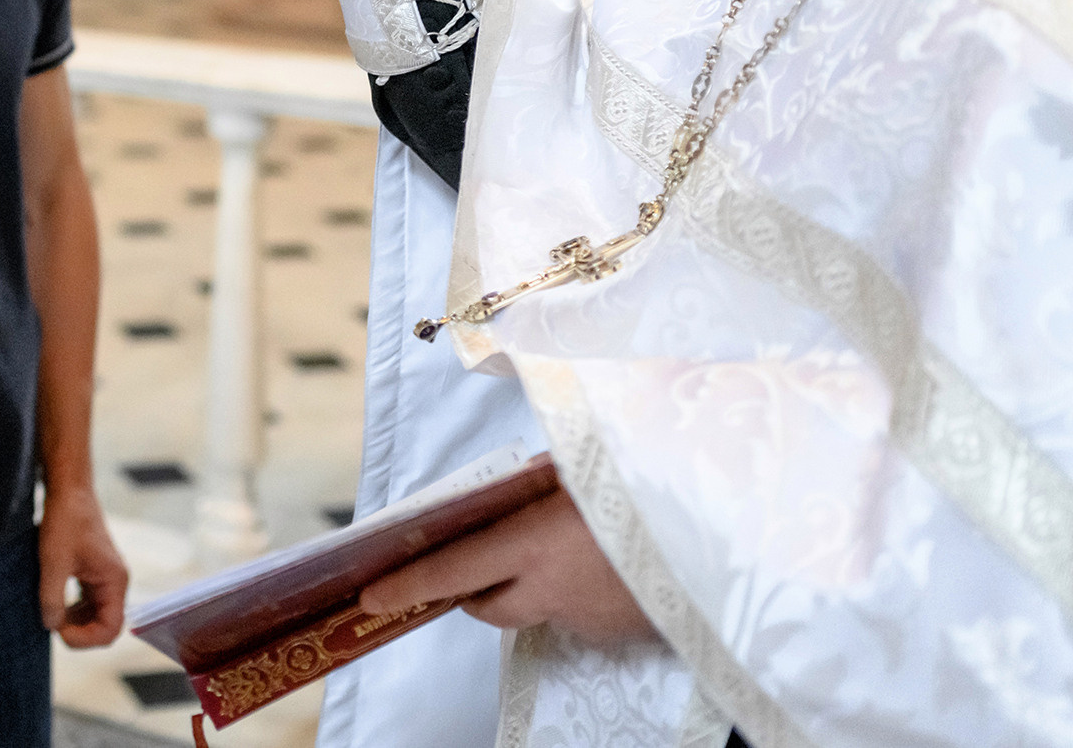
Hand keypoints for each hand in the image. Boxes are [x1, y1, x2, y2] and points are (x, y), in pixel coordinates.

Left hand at [37, 484, 128, 647]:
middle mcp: (115, 583)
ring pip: (95, 615)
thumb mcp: (54, 562)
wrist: (68, 490)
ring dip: (75, 622)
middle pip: (104, 625)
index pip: (111, 629)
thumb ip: (52, 598)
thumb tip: (51, 626)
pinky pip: (88, 602)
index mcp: (115, 582)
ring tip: (51, 614)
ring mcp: (105, 578)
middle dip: (79, 632)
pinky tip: (54, 603)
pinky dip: (73, 609)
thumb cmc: (65, 521)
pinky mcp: (93, 572)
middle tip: (51, 623)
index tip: (59, 631)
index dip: (85, 639)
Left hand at [359, 489, 657, 647]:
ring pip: (538, 610)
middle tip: (481, 556)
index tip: (371, 597)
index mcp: (535, 544)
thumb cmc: (654, 485)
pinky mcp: (622, 634)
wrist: (730, 537)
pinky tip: (610, 560)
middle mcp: (553, 591)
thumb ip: (549, 476)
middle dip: (473, 587)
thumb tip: (524, 477)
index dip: (409, 585)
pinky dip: (581, 591)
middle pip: (487, 605)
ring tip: (568, 542)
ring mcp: (589, 618)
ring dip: (534, 586)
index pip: (454, 570)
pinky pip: (582, 614)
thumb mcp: (591, 466)